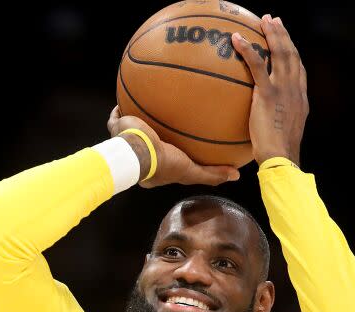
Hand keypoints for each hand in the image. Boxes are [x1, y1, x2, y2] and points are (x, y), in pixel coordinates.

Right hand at [107, 106, 239, 187]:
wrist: (137, 152)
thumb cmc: (162, 164)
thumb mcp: (191, 171)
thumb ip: (210, 174)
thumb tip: (235, 175)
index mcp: (153, 167)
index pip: (165, 158)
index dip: (173, 151)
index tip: (183, 143)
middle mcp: (139, 153)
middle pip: (149, 140)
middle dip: (156, 132)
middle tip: (169, 120)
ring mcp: (126, 140)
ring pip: (133, 126)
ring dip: (139, 118)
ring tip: (150, 103)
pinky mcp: (118, 127)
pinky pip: (118, 114)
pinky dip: (122, 106)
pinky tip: (130, 92)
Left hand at [232, 15, 307, 165]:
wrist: (280, 157)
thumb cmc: (277, 155)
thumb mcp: (280, 135)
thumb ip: (273, 123)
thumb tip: (260, 125)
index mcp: (300, 99)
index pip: (299, 70)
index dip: (293, 53)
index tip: (287, 41)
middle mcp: (295, 90)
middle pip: (292, 55)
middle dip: (284, 35)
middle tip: (275, 21)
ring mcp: (283, 89)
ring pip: (280, 53)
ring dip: (272, 34)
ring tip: (263, 21)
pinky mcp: (268, 93)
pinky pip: (257, 65)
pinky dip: (248, 49)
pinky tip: (236, 39)